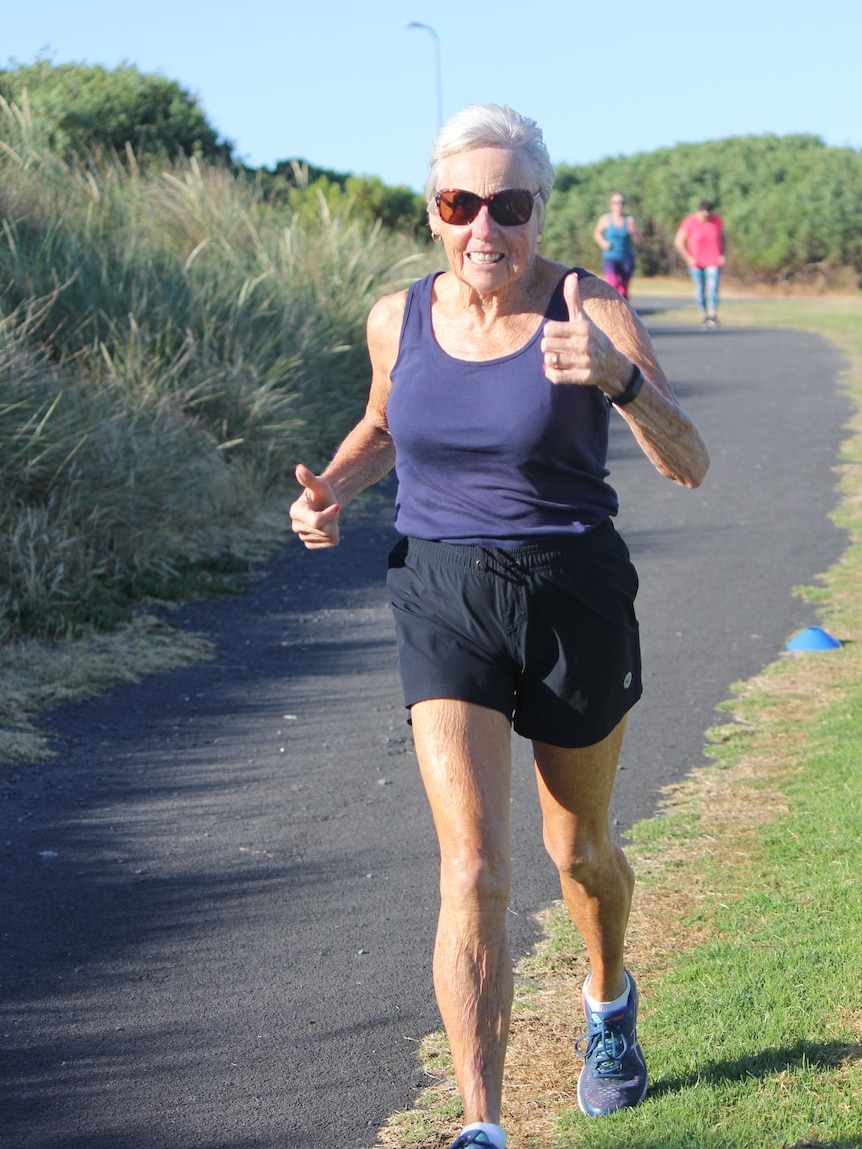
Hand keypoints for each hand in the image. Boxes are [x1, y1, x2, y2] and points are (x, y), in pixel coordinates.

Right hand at [290, 463, 340, 548]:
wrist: (327, 501)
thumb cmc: (322, 491)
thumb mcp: (319, 484)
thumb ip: (309, 478)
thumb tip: (299, 468)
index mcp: (295, 511)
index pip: (316, 521)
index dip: (330, 514)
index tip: (337, 506)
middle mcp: (296, 526)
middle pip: (324, 529)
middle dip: (332, 519)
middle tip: (329, 509)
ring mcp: (303, 537)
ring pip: (328, 536)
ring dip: (333, 526)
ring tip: (327, 517)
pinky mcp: (311, 544)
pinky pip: (330, 542)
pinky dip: (334, 534)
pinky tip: (328, 525)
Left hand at [540, 273, 625, 388]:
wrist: (614, 366)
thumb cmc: (592, 338)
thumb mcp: (584, 318)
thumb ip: (574, 299)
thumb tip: (571, 276)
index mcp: (583, 327)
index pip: (548, 329)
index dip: (549, 333)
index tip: (557, 335)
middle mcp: (585, 344)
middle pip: (546, 346)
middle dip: (547, 348)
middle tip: (556, 349)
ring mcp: (585, 361)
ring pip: (550, 361)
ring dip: (550, 361)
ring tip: (556, 359)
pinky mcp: (585, 378)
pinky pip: (556, 377)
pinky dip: (551, 374)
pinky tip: (556, 370)